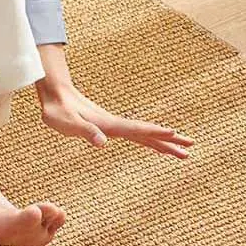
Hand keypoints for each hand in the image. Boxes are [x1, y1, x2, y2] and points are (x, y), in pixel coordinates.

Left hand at [35, 43, 193, 157]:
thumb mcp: (66, 123)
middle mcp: (114, 124)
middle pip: (146, 133)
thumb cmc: (57, 111)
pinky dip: (148, 139)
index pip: (136, 129)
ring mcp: (114, 125)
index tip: (174, 133)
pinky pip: (134, 135)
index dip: (154, 132)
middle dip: (168, 140)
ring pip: (143, 134)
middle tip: (191, 147)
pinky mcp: (109, 126)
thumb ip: (84, 131)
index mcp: (108, 124)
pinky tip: (154, 144)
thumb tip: (102, 143)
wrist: (55, 95)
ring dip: (163, 142)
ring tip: (183, 150)